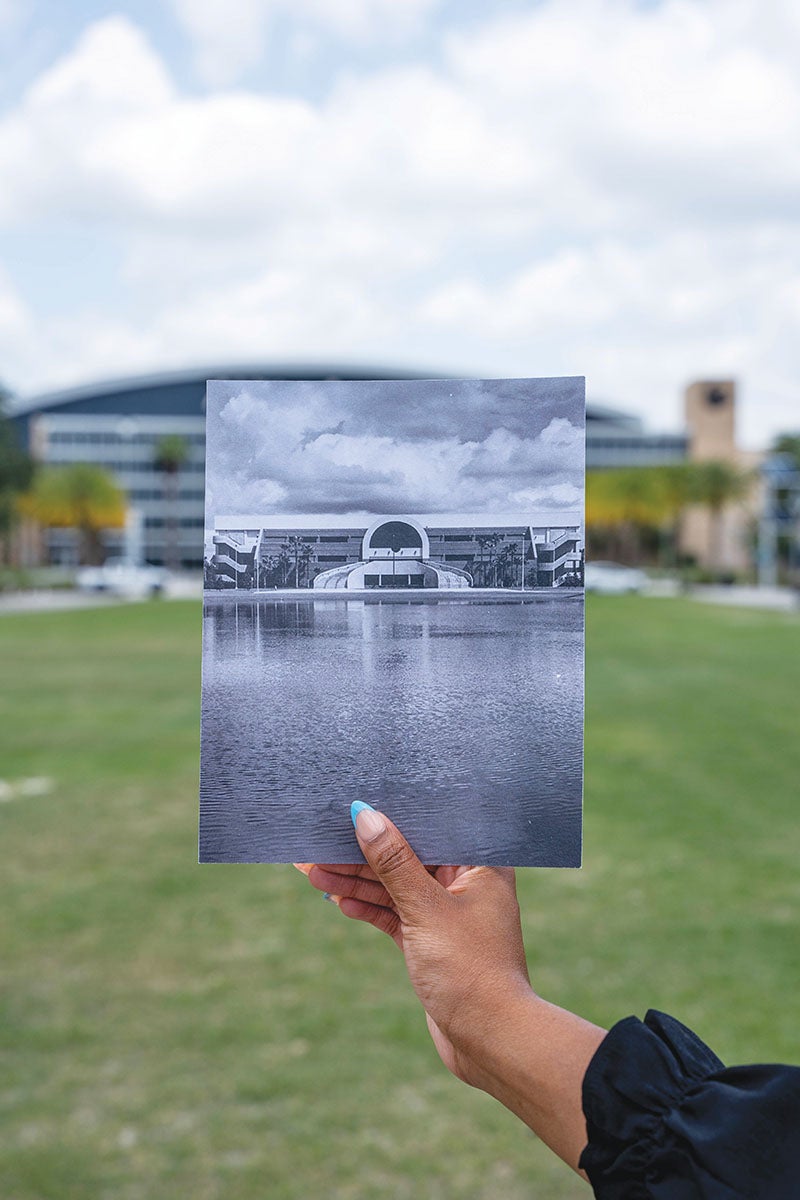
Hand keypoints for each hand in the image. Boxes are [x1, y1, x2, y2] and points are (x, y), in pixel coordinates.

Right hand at [296, 803, 605, 1174]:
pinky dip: (369, 908)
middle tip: (317, 845)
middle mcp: (467, 883)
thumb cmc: (470, 969)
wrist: (490, 1040)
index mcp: (481, 863)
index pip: (430, 826)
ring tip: (312, 873)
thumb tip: (365, 815)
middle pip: (406, 856)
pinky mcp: (432, 941)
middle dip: (362, 853)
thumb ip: (393, 862)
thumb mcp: (425, 908)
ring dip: (357, 882)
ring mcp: (448, 914)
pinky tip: (338, 900)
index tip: (351, 805)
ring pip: (396, 887)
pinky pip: (395, 915)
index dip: (391, 815)